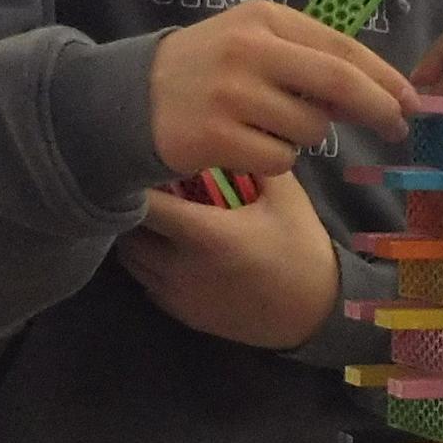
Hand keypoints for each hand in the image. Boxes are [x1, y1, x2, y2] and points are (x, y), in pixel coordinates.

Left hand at [116, 171, 343, 350]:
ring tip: (155, 217)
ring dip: (136, 236)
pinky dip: (146, 264)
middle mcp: (183, 268)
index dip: (138, 183)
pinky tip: (166, 248)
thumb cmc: (300, 249)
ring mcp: (178, 294)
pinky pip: (144, 282)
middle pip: (129, 231)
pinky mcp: (181, 312)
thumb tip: (227, 129)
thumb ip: (254, 161)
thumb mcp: (286, 198)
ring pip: (131, 260)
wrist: (313, 313)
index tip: (144, 164)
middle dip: (133, 208)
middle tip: (146, 188)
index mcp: (207, 235)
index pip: (147, 205)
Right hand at [150, 0, 415, 179]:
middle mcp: (249, 50)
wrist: (130, 99)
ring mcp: (230, 94)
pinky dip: (275, 159)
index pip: (341, 47)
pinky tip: (244, 145)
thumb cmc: (207, 70)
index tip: (411, 99)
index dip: (384, 76)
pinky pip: (280, 160)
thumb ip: (308, 58)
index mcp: (263, 18)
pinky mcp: (215, 137)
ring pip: (310, 130)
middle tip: (399, 128)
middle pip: (339, 83)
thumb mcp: (253, 43)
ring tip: (265, 125)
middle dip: (378, 108)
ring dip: (304, 137)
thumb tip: (375, 92)